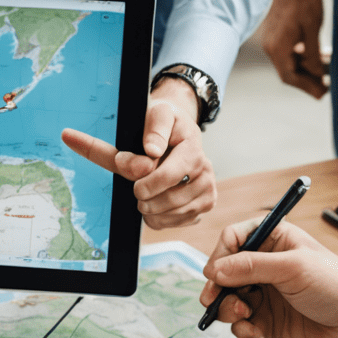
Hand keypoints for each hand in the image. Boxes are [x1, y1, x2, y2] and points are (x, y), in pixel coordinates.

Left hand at [61, 79, 215, 228]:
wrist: (179, 130)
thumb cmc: (164, 123)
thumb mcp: (157, 114)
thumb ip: (153, 131)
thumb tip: (151, 151)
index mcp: (193, 150)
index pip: (169, 176)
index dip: (145, 183)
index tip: (130, 178)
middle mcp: (206, 171)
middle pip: (169, 200)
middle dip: (145, 198)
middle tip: (136, 189)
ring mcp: (207, 190)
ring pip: (171, 215)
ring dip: (150, 209)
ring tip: (144, 194)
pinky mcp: (204, 206)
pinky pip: (174, 223)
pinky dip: (157, 218)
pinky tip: (154, 203)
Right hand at [199, 218, 337, 337]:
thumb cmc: (334, 282)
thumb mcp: (291, 267)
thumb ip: (250, 267)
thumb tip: (213, 271)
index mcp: (272, 240)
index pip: (232, 240)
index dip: (219, 256)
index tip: (214, 274)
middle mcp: (264, 266)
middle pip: (224, 273)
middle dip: (217, 288)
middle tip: (212, 301)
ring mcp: (265, 294)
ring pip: (228, 300)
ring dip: (228, 309)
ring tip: (244, 316)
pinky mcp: (268, 321)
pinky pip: (241, 324)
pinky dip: (241, 329)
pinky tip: (253, 333)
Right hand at [257, 0, 327, 99]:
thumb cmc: (302, 0)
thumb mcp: (312, 28)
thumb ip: (313, 54)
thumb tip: (317, 74)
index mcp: (278, 47)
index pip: (289, 77)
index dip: (306, 87)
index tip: (322, 93)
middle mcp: (271, 47)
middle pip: (288, 72)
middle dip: (308, 81)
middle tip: (327, 87)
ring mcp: (272, 41)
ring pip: (289, 63)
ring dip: (306, 69)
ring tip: (327, 71)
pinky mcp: (277, 35)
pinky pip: (288, 53)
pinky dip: (302, 58)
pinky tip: (318, 56)